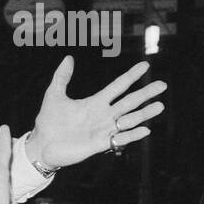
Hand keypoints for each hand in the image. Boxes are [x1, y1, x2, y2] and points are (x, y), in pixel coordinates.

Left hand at [26, 56, 165, 167]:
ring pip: (129, 120)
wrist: (42, 145)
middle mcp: (103, 115)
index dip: (131, 76)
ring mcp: (103, 130)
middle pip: (129, 102)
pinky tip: (145, 130)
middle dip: (145, 94)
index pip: (118, 87)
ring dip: (144, 114)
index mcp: (95, 103)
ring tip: (160, 106)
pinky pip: (120, 139)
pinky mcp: (99, 144)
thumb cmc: (48, 122)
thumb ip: (62, 78)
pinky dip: (132, 135)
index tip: (145, 65)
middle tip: (162, 84)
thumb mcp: (54, 96)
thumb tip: (68, 58)